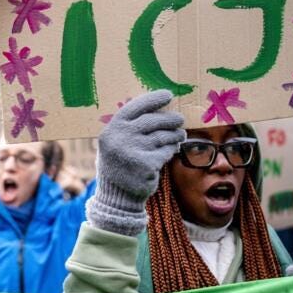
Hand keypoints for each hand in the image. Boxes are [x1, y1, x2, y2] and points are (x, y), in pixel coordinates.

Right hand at [87, 90, 185, 234]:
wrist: (117, 197)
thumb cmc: (120, 165)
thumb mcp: (116, 143)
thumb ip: (130, 127)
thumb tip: (158, 108)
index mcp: (112, 129)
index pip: (134, 107)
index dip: (152, 100)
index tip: (168, 95)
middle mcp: (120, 138)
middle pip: (152, 121)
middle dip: (170, 119)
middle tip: (180, 119)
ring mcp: (132, 151)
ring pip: (162, 137)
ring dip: (174, 135)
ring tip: (179, 135)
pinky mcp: (146, 165)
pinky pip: (165, 152)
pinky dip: (170, 151)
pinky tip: (171, 151)